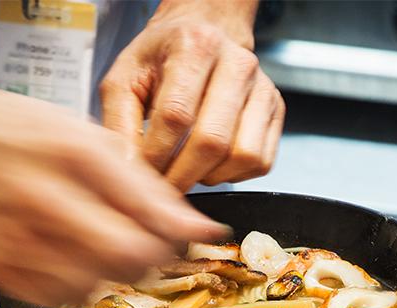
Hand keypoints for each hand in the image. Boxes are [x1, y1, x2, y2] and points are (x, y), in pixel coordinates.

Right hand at [0, 90, 228, 306]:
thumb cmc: (17, 132)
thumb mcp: (84, 137)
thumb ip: (142, 182)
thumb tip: (195, 224)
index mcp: (74, 155)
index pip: (150, 213)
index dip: (185, 231)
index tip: (200, 233)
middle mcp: (44, 196)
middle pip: (129, 256)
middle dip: (154, 255)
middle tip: (152, 243)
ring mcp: (15, 236)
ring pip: (96, 283)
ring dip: (116, 273)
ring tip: (107, 246)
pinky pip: (58, 294)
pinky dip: (79, 284)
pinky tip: (75, 258)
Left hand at [100, 0, 284, 191]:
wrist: (204, 34)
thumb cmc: (163, 58)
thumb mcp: (125, 78)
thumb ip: (120, 122)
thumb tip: (131, 168)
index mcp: (195, 46)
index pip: (176, 115)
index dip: (157, 154)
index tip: (144, 173)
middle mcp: (238, 64)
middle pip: (213, 140)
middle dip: (184, 174)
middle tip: (166, 185)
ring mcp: (263, 89)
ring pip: (244, 155)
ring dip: (212, 176)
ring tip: (191, 170)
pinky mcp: (276, 111)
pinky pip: (261, 162)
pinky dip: (235, 174)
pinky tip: (213, 164)